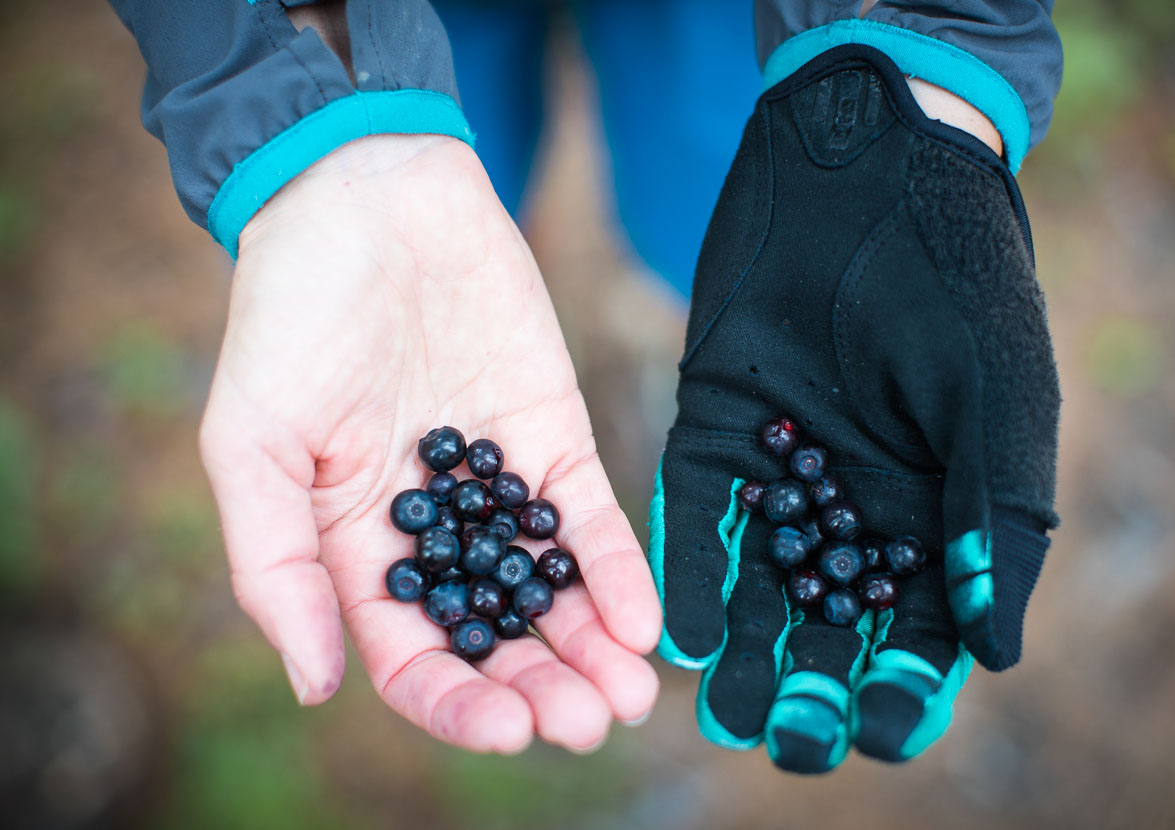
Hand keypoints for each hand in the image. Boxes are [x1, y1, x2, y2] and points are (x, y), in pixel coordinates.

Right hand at [199, 134, 660, 752]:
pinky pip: (590, 518)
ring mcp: (499, 487)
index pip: (412, 654)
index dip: (458, 701)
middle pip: (495, 634)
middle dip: (542, 685)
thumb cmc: (289, 315)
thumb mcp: (251, 441)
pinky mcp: (553, 437)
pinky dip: (618, 569)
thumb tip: (313, 683)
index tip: (510, 730)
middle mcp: (434, 531)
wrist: (370, 199)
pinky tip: (644, 620)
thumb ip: (277, 562)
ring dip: (592, 646)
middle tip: (588, 721)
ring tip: (631, 694)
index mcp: (355, 546)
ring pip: (550, 589)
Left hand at [648, 45, 1058, 772]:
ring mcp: (775, 475)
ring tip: (716, 713)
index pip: (917, 627)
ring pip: (754, 585)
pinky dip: (684, 566)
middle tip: (780, 738)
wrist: (861, 170)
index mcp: (930, 511)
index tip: (879, 734)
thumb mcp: (994, 399)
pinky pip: (692, 515)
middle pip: (825, 624)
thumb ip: (991, 520)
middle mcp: (847, 509)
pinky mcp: (709, 431)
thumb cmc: (955, 281)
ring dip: (737, 650)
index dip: (903, 687)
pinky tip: (672, 620)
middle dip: (806, 686)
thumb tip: (995, 653)